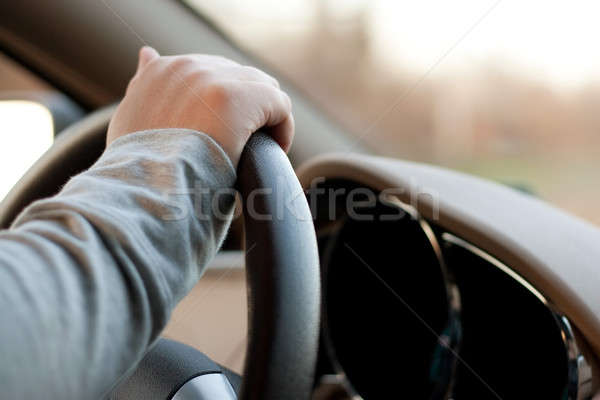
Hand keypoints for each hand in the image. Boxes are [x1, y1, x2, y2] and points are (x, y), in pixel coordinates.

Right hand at [107, 47, 293, 165]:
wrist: (144, 194)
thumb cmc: (139, 172)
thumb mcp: (129, 122)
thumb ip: (143, 87)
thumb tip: (149, 53)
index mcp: (160, 72)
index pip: (210, 73)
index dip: (222, 106)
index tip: (222, 135)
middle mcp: (185, 68)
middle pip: (238, 76)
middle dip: (246, 109)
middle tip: (244, 145)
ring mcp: (212, 80)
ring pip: (261, 87)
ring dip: (265, 117)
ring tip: (260, 150)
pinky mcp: (239, 98)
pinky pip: (278, 103)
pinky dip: (282, 128)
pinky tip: (274, 151)